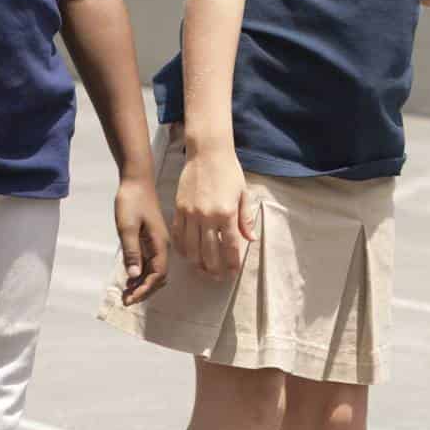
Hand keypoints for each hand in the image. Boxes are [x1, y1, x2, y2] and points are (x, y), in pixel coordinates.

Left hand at [114, 174, 169, 305]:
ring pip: (153, 270)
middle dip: (144, 290)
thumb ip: (131, 251)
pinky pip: (148, 261)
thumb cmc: (131, 201)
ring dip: (141, 283)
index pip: (158, 274)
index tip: (129, 298)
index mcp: (160, 243)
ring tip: (125, 293)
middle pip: (158, 276)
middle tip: (126, 300)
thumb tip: (134, 275)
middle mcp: (162, 245)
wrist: (136, 179)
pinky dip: (140, 272)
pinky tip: (129, 277)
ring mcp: (156, 242)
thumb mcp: (127, 226)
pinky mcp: (150, 238)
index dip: (145, 289)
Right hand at [172, 151, 254, 280]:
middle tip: (218, 277)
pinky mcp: (178, 209)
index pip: (230, 246)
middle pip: (209, 253)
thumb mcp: (243, 193)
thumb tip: (251, 239)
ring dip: (197, 263)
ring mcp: (190, 213)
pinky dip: (182, 249)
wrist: (207, 152)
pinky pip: (178, 235)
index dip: (232, 263)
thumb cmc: (229, 171)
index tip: (233, 272)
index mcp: (226, 212)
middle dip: (214, 269)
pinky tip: (188, 255)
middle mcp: (207, 216)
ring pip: (191, 248)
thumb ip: (246, 218)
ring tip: (203, 270)